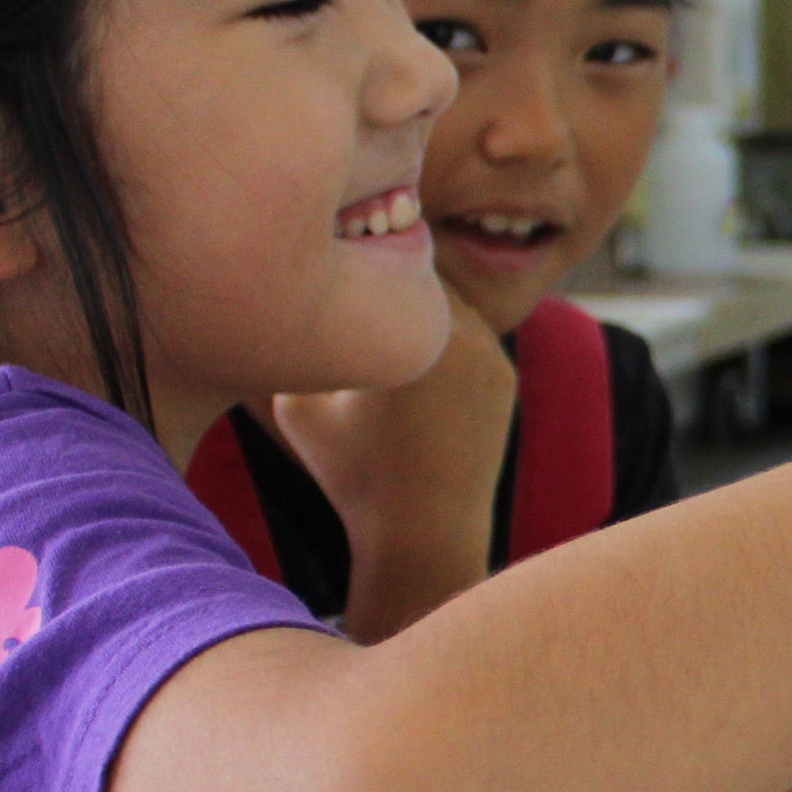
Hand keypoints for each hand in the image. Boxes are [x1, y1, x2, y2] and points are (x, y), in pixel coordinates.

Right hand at [265, 279, 514, 632]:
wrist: (422, 533)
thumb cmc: (349, 470)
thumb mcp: (296, 403)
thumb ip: (300, 341)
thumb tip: (285, 297)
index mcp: (412, 333)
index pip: (388, 257)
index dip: (360, 257)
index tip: (336, 270)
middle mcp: (464, 334)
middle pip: (426, 277)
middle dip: (395, 283)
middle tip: (360, 290)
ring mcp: (493, 354)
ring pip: (453, 305)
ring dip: (423, 312)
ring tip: (384, 331)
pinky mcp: (505, 376)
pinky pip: (472, 335)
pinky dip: (445, 341)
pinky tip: (415, 366)